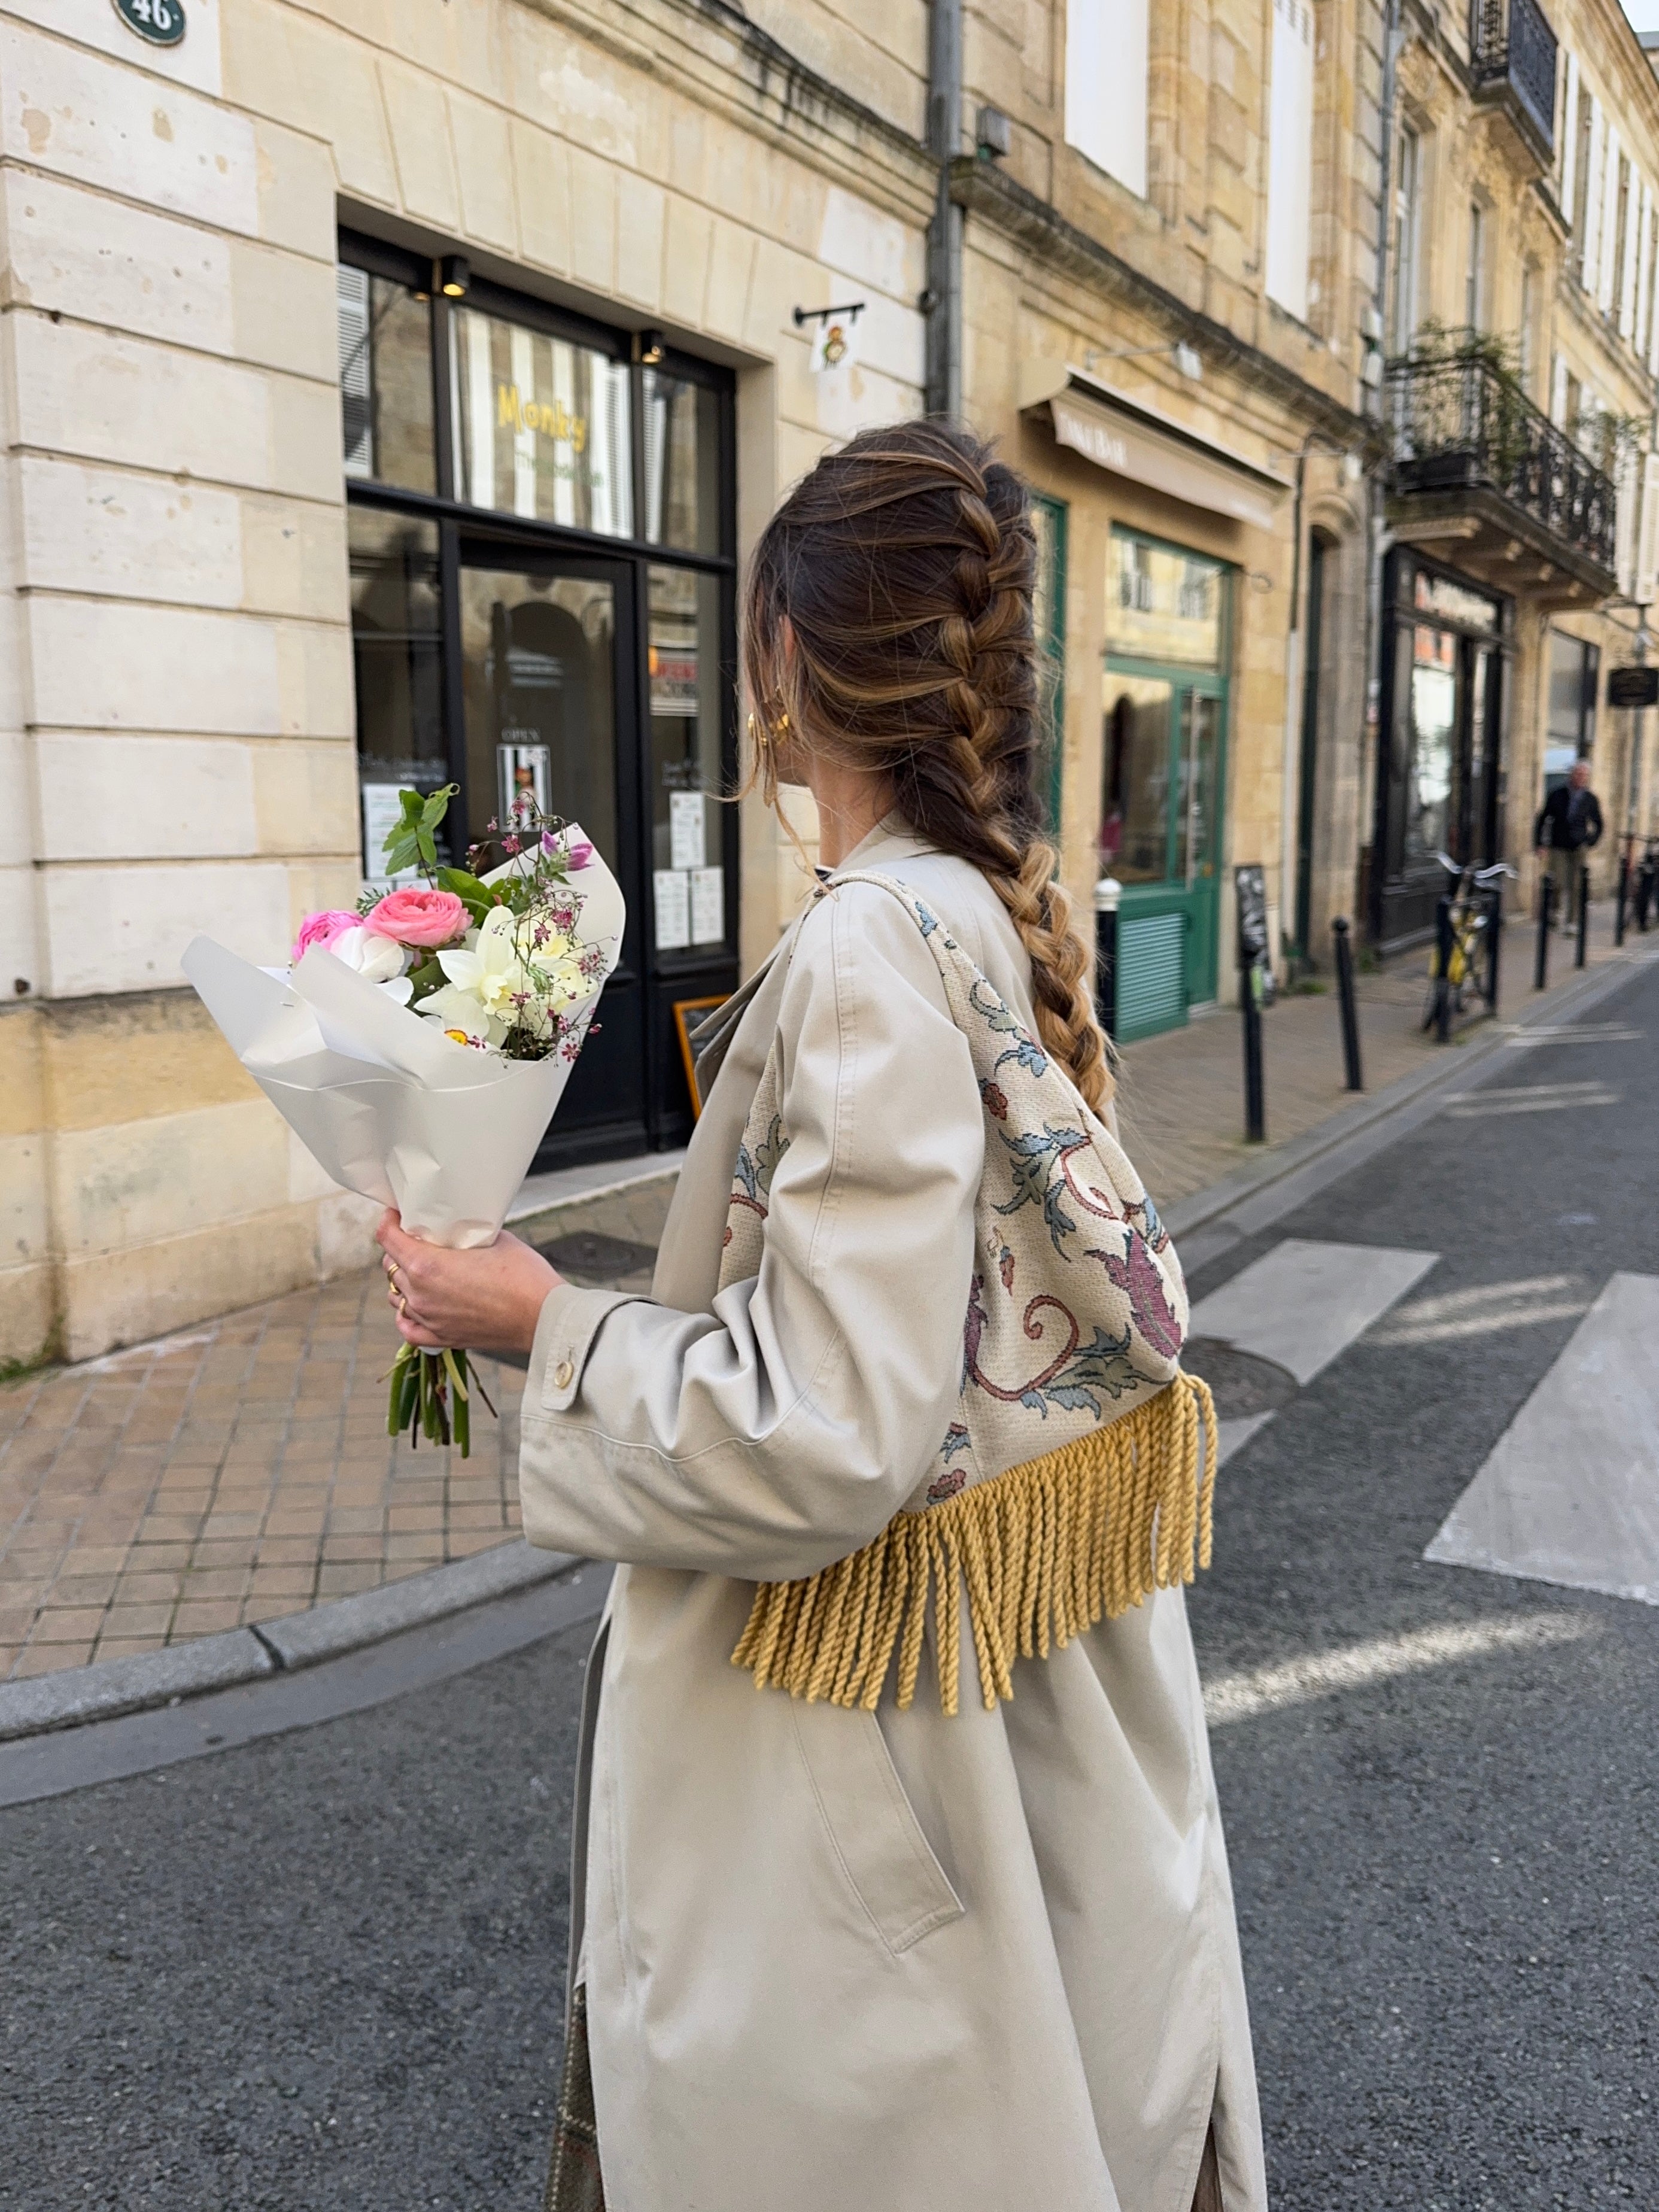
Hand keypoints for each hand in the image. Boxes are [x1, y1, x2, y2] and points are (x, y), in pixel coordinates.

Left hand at [376, 1211, 561, 1357]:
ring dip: (403, 1280)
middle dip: (399, 1248)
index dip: (389, 1221)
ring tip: (421, 1270)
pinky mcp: (442, 1338)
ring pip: (396, 1296)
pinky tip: (416, 1305)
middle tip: (418, 1239)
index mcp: (426, 1265)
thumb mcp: (492, 1239)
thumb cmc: (523, 1275)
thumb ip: (464, 1234)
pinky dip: (407, 1315)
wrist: (542, 1315)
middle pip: (390, 1265)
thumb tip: (458, 1228)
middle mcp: (420, 1294)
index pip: (387, 1237)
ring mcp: (429, 1319)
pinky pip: (408, 1328)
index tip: (397, 1215)